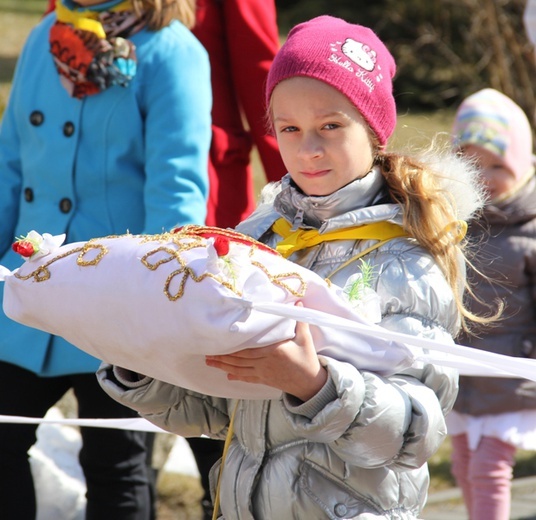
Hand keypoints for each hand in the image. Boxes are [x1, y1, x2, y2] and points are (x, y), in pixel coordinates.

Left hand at [205, 302, 326, 400]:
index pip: (249, 349)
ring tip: (210, 362)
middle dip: (222, 356)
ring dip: (224, 366)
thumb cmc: (307, 359)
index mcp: (274, 351)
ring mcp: (264, 372)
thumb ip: (300, 321)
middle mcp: (265, 362)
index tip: (221, 342)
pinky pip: (248, 377)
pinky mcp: (265, 379)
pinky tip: (227, 375)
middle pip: (239, 359)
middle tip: (207, 352)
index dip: (234, 347)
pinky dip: (236, 376)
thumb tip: (298, 304)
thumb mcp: (305, 339)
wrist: (310, 383)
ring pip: (240, 369)